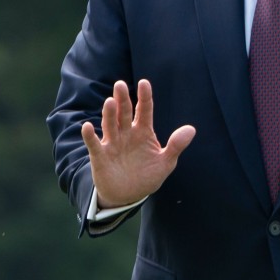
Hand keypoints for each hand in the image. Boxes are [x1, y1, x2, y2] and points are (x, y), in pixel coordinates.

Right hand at [81, 79, 195, 206]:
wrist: (129, 196)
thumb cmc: (147, 176)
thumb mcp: (166, 162)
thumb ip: (176, 145)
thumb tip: (191, 129)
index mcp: (143, 132)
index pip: (144, 111)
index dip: (144, 97)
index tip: (144, 83)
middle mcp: (126, 134)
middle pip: (124, 113)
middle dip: (123, 99)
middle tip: (120, 85)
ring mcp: (112, 143)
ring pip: (110, 125)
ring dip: (109, 114)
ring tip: (110, 101)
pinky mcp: (100, 156)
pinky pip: (94, 144)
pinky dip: (90, 136)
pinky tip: (87, 127)